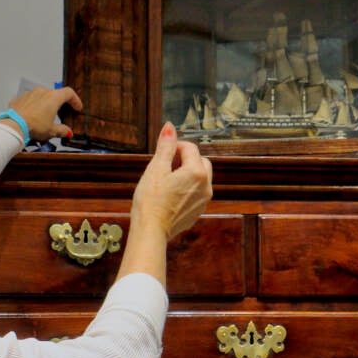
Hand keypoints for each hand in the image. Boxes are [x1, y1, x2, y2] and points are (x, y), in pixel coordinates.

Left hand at [8, 86, 81, 141]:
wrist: (13, 126)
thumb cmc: (33, 126)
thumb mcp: (51, 131)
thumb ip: (62, 130)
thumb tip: (67, 132)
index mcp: (53, 97)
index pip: (69, 93)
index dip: (75, 100)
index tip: (77, 107)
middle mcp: (42, 92)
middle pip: (55, 95)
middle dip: (59, 105)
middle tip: (61, 115)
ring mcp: (29, 94)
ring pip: (41, 97)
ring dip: (45, 106)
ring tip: (44, 119)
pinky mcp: (19, 99)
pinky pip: (30, 101)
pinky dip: (34, 107)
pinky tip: (33, 117)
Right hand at [131, 122, 212, 239]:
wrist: (151, 231)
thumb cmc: (151, 201)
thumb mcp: (156, 169)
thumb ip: (166, 146)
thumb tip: (170, 127)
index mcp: (197, 173)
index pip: (190, 148)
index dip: (175, 146)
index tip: (162, 153)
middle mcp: (206, 186)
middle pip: (200, 161)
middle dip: (185, 159)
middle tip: (165, 166)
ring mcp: (203, 200)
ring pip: (200, 178)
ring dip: (186, 174)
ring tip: (166, 181)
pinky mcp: (197, 211)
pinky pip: (196, 193)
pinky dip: (187, 189)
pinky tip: (170, 195)